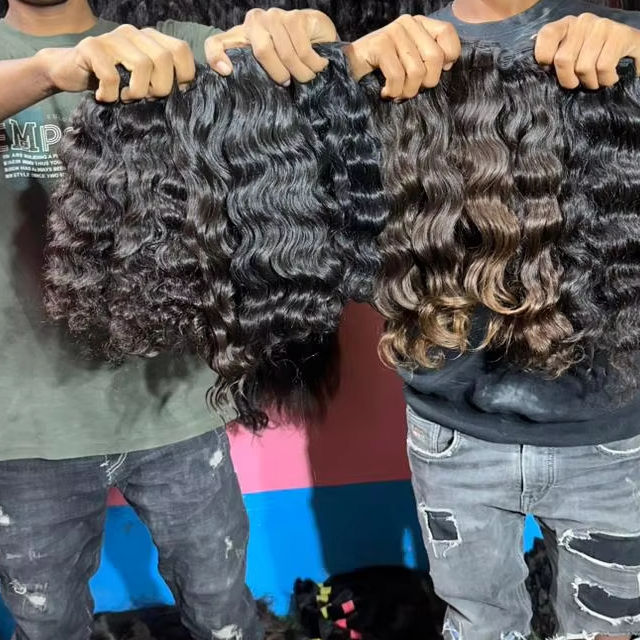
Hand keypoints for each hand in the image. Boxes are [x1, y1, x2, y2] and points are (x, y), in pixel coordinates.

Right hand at [37, 24, 195, 101]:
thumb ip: (163, 79)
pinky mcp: (91, 47)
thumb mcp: (143, 81)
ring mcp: (112, 37)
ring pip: (142, 65)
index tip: (171, 94)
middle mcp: (134, 33)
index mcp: (150, 39)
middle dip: (160, 88)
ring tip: (126, 98)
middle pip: (164, 59)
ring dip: (137, 92)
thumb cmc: (113, 82)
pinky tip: (105, 97)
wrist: (70, 72)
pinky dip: (111, 94)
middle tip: (146, 98)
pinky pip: (111, 75)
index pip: (181, 50)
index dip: (183, 75)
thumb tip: (185, 92)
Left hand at [205, 8, 337, 85]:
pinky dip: (314, 64)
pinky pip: (303, 49)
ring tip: (307, 76)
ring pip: (287, 54)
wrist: (317, 37)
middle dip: (279, 74)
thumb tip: (237, 85)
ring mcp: (274, 16)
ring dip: (302, 73)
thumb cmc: (287, 58)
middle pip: (261, 50)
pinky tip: (318, 64)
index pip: (216, 44)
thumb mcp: (264, 69)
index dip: (216, 57)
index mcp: (239, 37)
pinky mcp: (295, 16)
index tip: (227, 73)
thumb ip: (250, 74)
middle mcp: (253, 22)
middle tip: (288, 82)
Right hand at [344, 15, 459, 99]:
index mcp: (419, 24)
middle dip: (425, 83)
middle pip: (435, 58)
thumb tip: (447, 66)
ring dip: (407, 91)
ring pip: (417, 71)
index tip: (430, 74)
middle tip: (410, 90)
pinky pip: (397, 76)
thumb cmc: (381, 72)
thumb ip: (428, 60)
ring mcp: (393, 31)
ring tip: (396, 93)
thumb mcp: (410, 63)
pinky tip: (385, 92)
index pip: (447, 34)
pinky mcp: (379, 44)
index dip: (447, 58)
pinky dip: (393, 91)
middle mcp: (408, 23)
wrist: (347, 71)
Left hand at [535, 13, 639, 88]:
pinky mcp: (621, 35)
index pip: (546, 36)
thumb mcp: (569, 55)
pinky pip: (604, 67)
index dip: (544, 58)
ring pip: (584, 67)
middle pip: (563, 59)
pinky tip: (609, 77)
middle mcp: (583, 22)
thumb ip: (552, 59)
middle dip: (568, 80)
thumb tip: (537, 71)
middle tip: (576, 83)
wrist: (629, 51)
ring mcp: (602, 26)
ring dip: (590, 82)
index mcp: (565, 25)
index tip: (551, 70)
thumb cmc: (592, 58)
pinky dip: (606, 79)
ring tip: (594, 80)